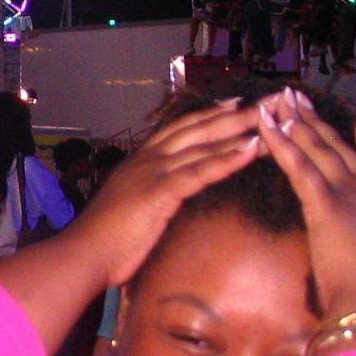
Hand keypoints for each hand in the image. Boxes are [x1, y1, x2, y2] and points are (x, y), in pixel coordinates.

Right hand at [69, 99, 262, 286]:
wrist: (85, 253)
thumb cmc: (105, 239)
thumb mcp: (130, 206)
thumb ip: (148, 193)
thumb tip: (163, 193)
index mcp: (140, 162)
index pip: (179, 129)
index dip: (208, 115)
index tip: (235, 103)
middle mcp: (147, 160)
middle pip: (197, 129)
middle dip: (234, 114)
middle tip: (266, 102)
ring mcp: (152, 172)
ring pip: (203, 145)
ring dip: (239, 131)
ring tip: (270, 119)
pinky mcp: (159, 191)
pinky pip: (200, 171)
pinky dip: (227, 159)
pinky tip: (251, 149)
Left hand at [257, 89, 355, 316]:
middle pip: (340, 147)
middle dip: (316, 120)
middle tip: (297, 97)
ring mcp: (351, 193)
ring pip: (318, 149)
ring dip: (296, 122)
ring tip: (278, 101)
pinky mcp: (327, 203)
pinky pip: (300, 166)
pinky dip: (282, 143)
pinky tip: (268, 126)